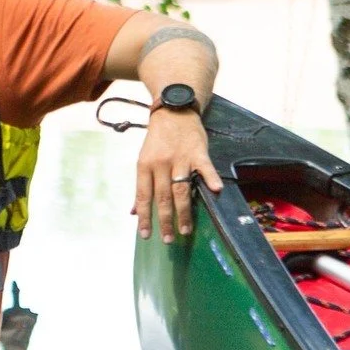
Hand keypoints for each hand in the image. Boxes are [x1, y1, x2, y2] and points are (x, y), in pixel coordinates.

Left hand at [133, 111, 222, 242]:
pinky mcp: (198, 152)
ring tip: (184, 230)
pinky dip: (210, 178)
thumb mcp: (144, 160)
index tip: (146, 235)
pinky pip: (205, 167)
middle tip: (168, 239)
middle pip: (163, 197)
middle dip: (164, 220)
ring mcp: (180, 158)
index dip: (144, 217)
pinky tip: (216, 191)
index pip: (143, 196)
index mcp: (145, 166)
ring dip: (183, 211)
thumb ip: (142, 187)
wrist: (173, 109)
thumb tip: (133, 212)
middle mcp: (161, 164)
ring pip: (181, 189)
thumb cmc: (158, 139)